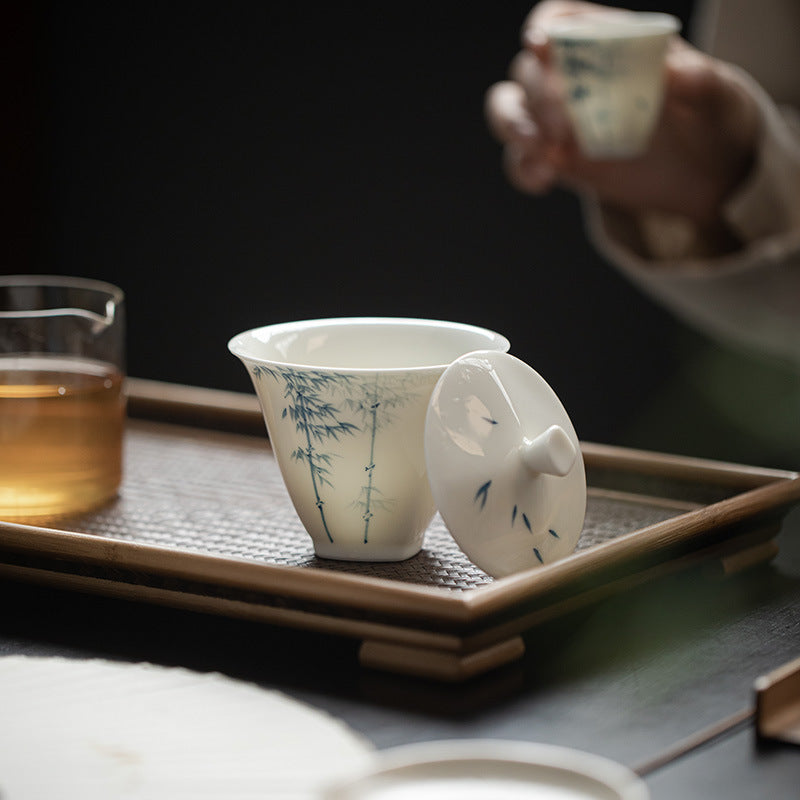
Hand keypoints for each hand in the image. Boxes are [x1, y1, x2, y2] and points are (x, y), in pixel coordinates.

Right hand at [485, 0, 759, 227]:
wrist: (705, 174)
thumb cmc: (710, 118)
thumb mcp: (715, 96)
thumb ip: (698, 80)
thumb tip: (675, 70)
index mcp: (607, 43)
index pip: (561, 20)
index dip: (545, 28)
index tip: (541, 45)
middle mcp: (574, 77)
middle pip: (527, 69)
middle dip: (537, 95)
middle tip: (565, 129)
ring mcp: (560, 120)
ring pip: (507, 110)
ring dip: (512, 126)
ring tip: (540, 150)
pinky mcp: (556, 160)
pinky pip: (521, 160)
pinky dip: (524, 170)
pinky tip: (545, 181)